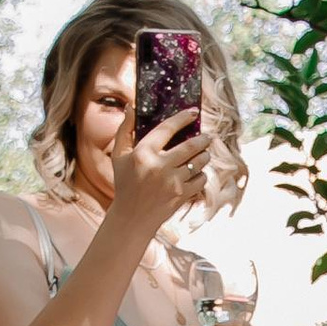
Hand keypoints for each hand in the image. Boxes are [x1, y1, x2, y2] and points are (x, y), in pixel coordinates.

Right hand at [113, 106, 209, 230]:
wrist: (132, 218)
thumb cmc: (125, 184)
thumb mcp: (119, 156)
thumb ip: (124, 130)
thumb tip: (131, 107)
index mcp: (144, 153)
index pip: (167, 128)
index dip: (183, 118)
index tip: (193, 113)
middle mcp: (159, 166)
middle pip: (191, 146)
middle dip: (203, 139)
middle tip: (207, 137)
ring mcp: (172, 182)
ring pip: (199, 162)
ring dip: (204, 156)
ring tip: (204, 154)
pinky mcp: (182, 195)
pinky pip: (201, 179)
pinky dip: (201, 175)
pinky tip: (197, 173)